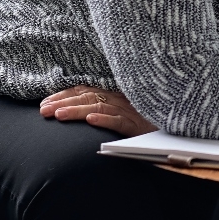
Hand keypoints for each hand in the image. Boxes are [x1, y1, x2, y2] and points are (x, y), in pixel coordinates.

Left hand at [39, 85, 157, 136]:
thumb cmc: (148, 122)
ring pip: (99, 107)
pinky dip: (105, 119)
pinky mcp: (139, 125)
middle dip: (63, 103)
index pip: (84, 91)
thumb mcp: (123, 113)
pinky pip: (120, 121)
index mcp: (115, 95)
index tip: (44, 103)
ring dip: (77, 110)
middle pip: (87, 97)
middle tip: (43, 111)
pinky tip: (91, 121)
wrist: (175, 128)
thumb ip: (105, 110)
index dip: (63, 95)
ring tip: (59, 116)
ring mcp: (130, 111)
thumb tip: (79, 114)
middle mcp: (120, 100)